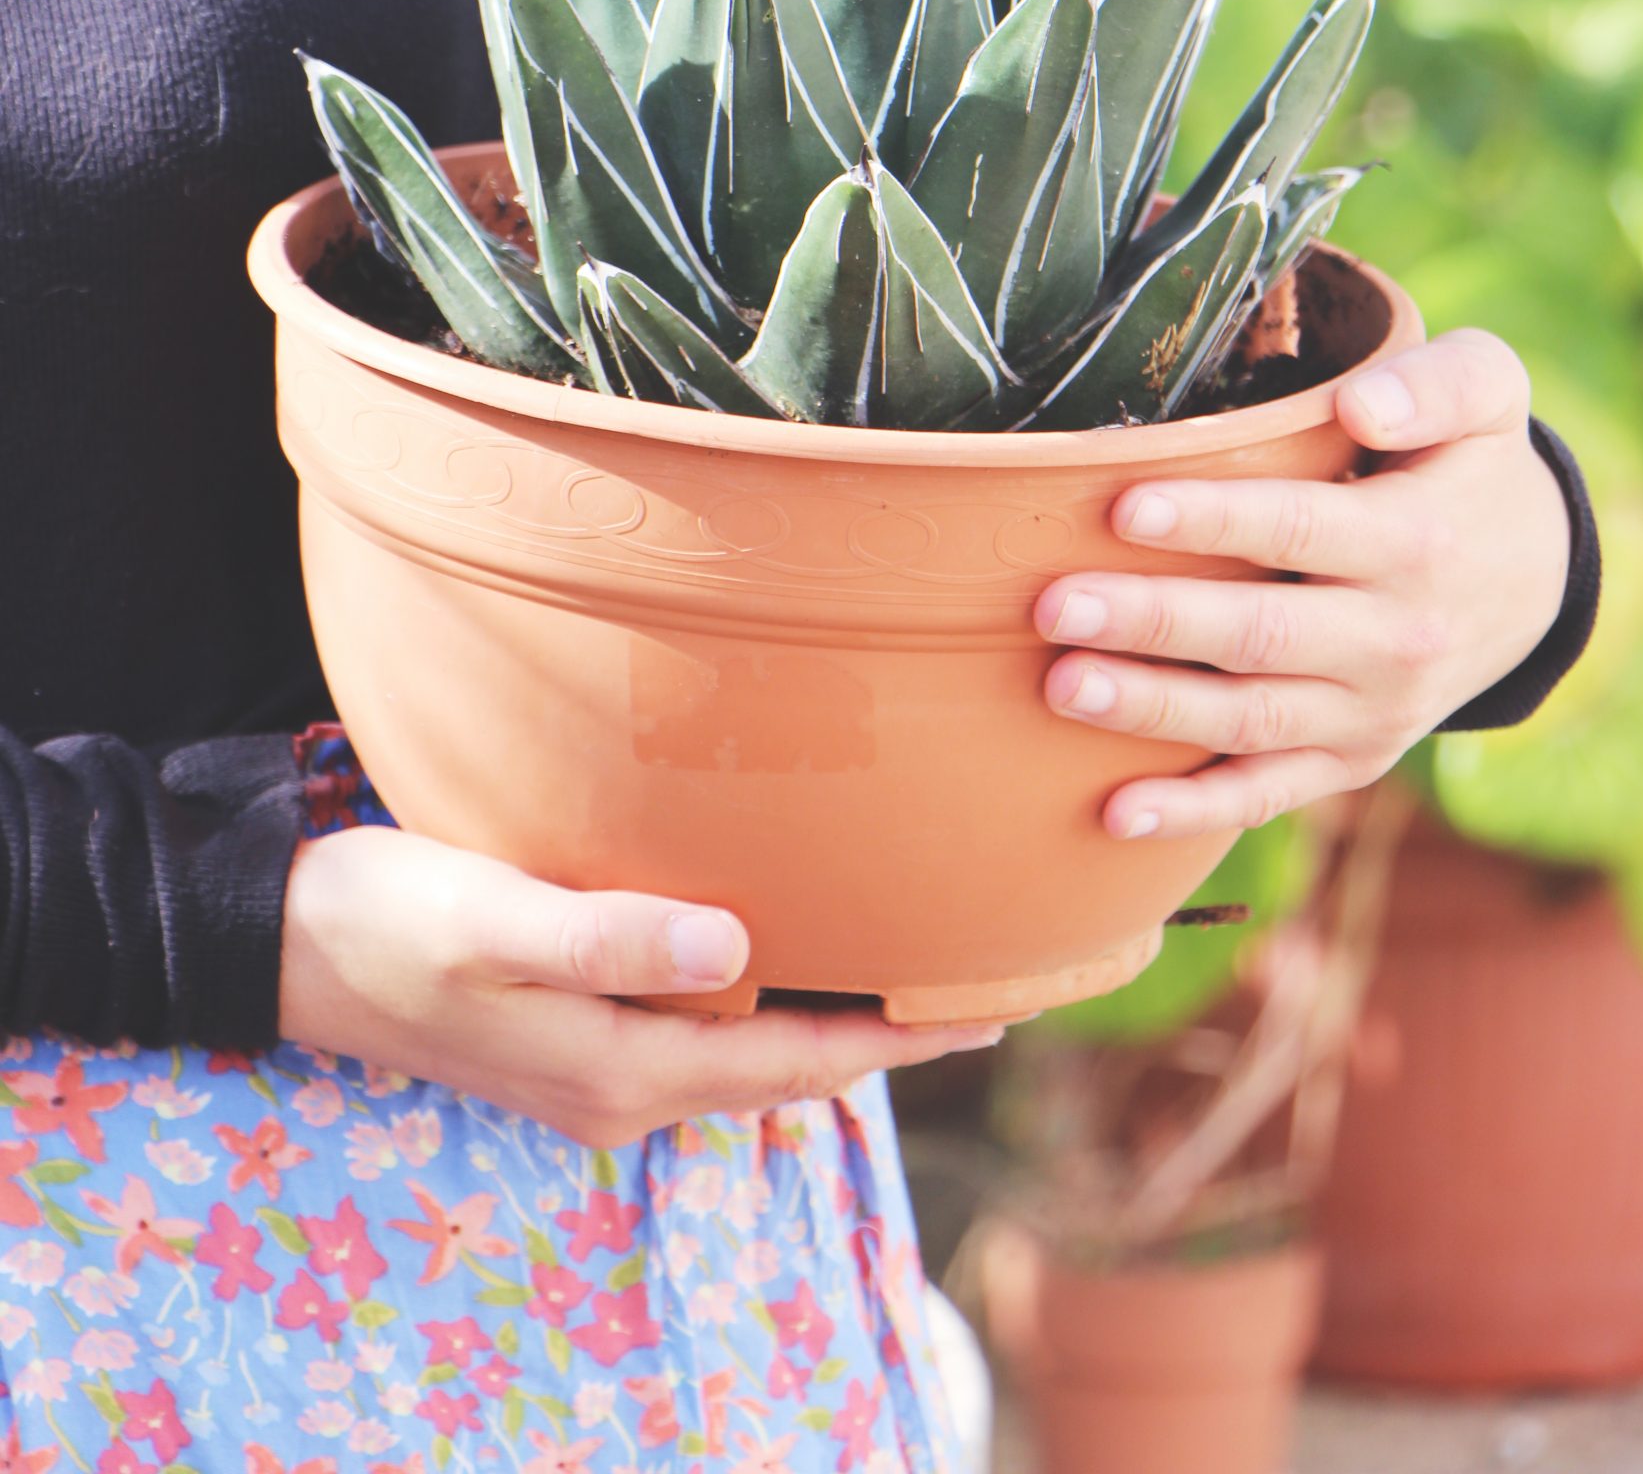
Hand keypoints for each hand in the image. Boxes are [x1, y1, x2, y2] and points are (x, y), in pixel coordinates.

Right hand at [280, 826, 1001, 1146]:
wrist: (286, 942)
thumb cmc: (390, 917)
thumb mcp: (493, 921)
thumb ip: (610, 936)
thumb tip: (736, 952)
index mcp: (623, 1067)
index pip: (798, 1061)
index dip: (901, 1039)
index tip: (997, 1009)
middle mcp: (624, 1084)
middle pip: (790, 1067)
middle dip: (890, 1035)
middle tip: (989, 984)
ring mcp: (598, 1065)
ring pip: (750, 1052)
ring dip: (832, 1020)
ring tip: (916, 971)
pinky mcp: (575, 1031)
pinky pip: (704, 1030)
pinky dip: (768, 1001)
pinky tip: (788, 953)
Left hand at [1033, 330, 1571, 839]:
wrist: (1532, 583)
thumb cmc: (1471, 464)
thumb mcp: (1488, 394)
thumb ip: (1437, 385)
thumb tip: (1361, 406)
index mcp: (1417, 542)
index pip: (1301, 529)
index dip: (1212, 521)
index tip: (1124, 508)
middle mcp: (1397, 640)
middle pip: (1261, 634)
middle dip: (1154, 623)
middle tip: (1054, 606)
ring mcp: (1372, 714)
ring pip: (1250, 719)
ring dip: (1152, 710)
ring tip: (1060, 687)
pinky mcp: (1349, 762)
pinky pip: (1267, 793)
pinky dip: (1192, 812)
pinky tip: (1113, 813)